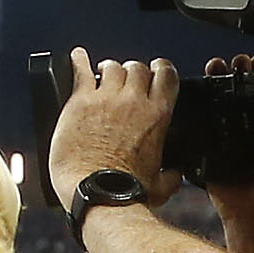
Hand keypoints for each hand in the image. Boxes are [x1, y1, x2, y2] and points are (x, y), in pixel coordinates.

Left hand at [47, 46, 181, 207]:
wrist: (97, 195)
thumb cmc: (127, 194)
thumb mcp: (162, 186)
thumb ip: (172, 175)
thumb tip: (176, 174)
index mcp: (158, 116)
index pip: (166, 74)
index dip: (160, 69)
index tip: (155, 71)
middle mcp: (134, 102)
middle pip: (136, 68)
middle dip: (131, 72)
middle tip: (124, 82)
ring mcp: (106, 99)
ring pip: (111, 67)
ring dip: (108, 70)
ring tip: (101, 76)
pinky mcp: (80, 102)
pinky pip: (80, 70)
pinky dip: (78, 61)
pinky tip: (77, 57)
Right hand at [199, 55, 253, 225]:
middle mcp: (253, 128)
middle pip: (244, 89)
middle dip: (240, 70)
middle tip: (239, 62)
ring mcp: (230, 136)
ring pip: (223, 98)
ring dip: (220, 77)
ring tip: (219, 65)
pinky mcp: (211, 146)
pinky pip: (205, 119)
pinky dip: (203, 99)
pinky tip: (205, 83)